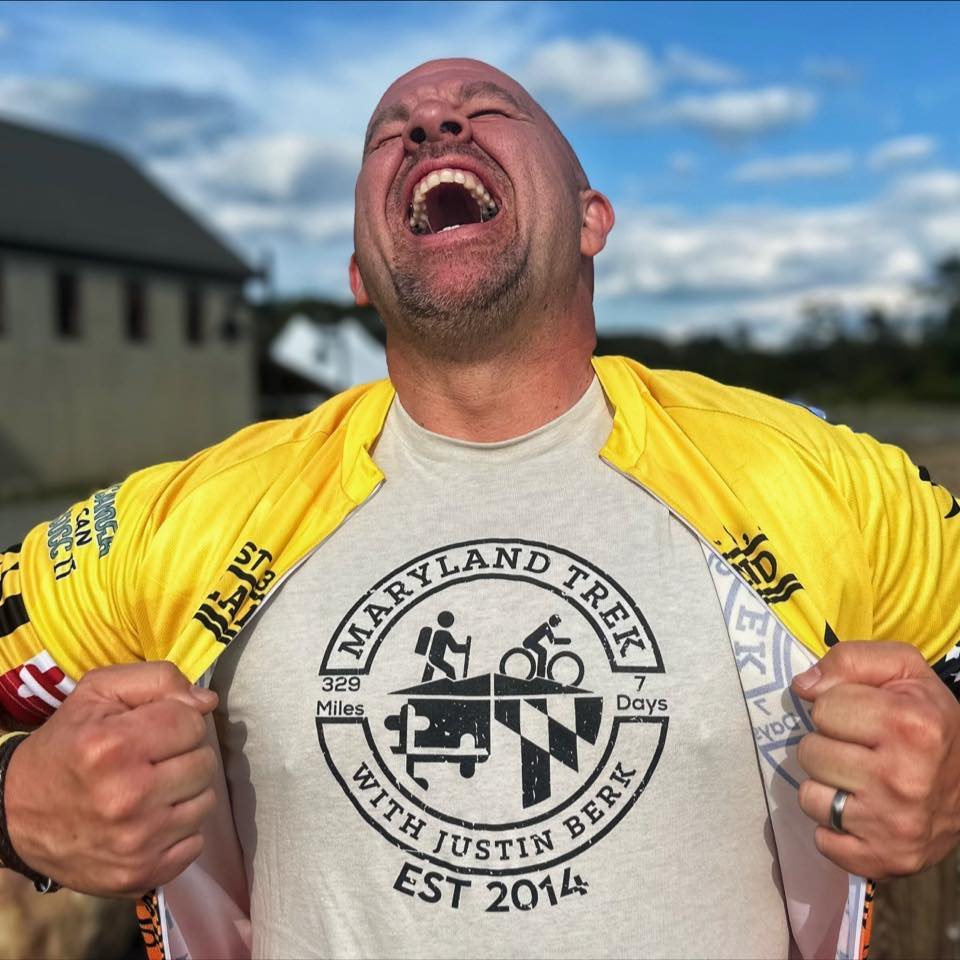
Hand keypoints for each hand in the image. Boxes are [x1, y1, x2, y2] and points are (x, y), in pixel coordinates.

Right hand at [4, 661, 217, 896]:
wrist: (16, 814)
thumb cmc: (66, 743)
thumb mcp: (99, 693)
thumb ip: (158, 680)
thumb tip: (207, 701)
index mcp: (112, 746)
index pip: (192, 723)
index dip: (180, 719)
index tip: (156, 728)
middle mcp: (127, 797)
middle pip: (204, 762)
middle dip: (185, 754)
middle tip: (153, 759)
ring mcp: (136, 843)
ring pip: (206, 801)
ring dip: (186, 791)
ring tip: (152, 788)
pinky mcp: (141, 874)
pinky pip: (195, 842)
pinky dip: (180, 829)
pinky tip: (151, 820)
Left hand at [792, 641, 959, 878]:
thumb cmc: (931, 720)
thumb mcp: (903, 670)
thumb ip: (850, 660)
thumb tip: (803, 686)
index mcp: (910, 725)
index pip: (823, 707)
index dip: (838, 706)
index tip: (865, 715)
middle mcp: (903, 779)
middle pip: (810, 752)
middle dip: (829, 745)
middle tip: (861, 749)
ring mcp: (893, 826)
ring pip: (809, 796)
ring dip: (827, 785)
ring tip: (859, 780)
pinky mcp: (884, 861)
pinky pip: (823, 841)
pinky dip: (834, 829)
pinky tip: (861, 813)